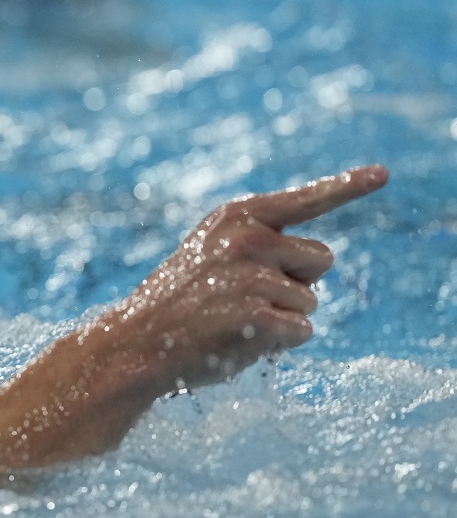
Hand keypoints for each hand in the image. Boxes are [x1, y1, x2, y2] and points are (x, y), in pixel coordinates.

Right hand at [113, 164, 388, 392]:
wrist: (133, 344)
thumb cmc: (177, 304)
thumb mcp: (210, 255)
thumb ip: (257, 245)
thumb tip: (319, 259)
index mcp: (236, 217)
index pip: (305, 200)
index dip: (347, 187)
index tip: (383, 173)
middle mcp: (246, 239)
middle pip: (322, 260)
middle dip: (298, 282)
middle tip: (246, 297)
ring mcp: (250, 277)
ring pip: (312, 300)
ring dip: (284, 317)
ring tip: (233, 320)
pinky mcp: (255, 316)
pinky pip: (302, 330)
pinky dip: (279, 343)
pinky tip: (239, 340)